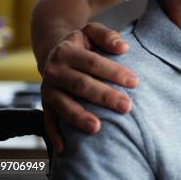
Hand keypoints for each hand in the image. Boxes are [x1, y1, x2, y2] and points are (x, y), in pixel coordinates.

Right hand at [41, 22, 138, 153]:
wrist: (53, 50)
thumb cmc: (82, 43)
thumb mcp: (91, 31)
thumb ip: (107, 36)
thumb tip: (123, 47)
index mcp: (67, 51)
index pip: (94, 63)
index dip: (114, 72)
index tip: (135, 82)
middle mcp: (54, 70)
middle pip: (82, 85)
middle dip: (105, 97)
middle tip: (127, 106)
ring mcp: (48, 89)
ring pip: (64, 105)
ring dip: (80, 117)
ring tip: (98, 128)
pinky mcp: (45, 104)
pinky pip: (48, 121)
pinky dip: (55, 135)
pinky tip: (66, 148)